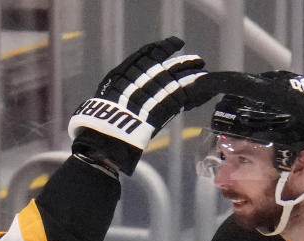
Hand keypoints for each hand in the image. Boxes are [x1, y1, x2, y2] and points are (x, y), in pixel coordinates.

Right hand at [68, 36, 208, 174]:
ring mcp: (151, 93)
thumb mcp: (108, 94)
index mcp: (123, 73)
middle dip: (183, 62)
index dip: (164, 47)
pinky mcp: (162, 109)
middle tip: (197, 60)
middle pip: (166, 65)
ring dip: (192, 75)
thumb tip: (132, 82)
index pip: (147, 53)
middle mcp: (138, 79)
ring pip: (176, 79)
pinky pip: (181, 98)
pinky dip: (193, 94)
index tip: (176, 42)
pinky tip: (202, 92)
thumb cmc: (100, 119)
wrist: (104, 136)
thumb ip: (123, 85)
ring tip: (203, 73)